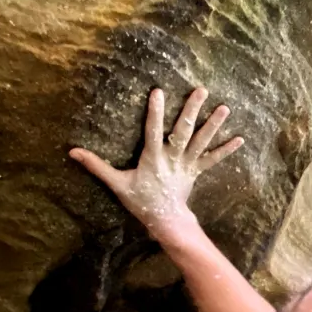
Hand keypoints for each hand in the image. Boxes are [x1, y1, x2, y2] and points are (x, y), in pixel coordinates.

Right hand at [69, 87, 243, 240]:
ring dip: (214, 125)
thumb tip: (72, 152)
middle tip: (201, 90)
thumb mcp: (117, 184)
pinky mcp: (196, 171)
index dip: (155, 111)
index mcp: (153, 158)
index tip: (158, 91)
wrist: (164, 221)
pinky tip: (239, 138)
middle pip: (183, 131)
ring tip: (225, 108)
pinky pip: (213, 159)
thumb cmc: (140, 201)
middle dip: (192, 110)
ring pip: (201, 142)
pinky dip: (226, 150)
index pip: (152, 130)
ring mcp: (187, 165)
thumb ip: (96, 166)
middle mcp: (172, 158)